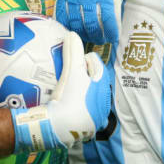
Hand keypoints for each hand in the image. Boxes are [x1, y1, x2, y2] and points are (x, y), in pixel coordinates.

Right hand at [11, 31, 110, 151]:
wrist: (60, 129)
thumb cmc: (68, 97)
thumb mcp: (71, 72)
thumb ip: (73, 52)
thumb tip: (72, 34)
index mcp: (102, 85)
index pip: (95, 63)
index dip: (84, 59)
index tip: (71, 62)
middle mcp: (103, 101)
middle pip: (94, 80)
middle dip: (84, 75)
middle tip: (67, 74)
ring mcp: (96, 115)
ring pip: (90, 97)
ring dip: (81, 91)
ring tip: (66, 90)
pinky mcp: (87, 128)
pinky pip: (83, 113)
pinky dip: (76, 108)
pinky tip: (65, 108)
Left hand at [55, 0, 163, 44]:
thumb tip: (71, 14)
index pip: (62, 16)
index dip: (69, 30)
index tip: (76, 36)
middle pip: (77, 23)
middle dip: (85, 35)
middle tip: (91, 41)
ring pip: (93, 24)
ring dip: (98, 35)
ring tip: (102, 40)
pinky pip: (108, 19)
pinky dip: (112, 30)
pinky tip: (114, 36)